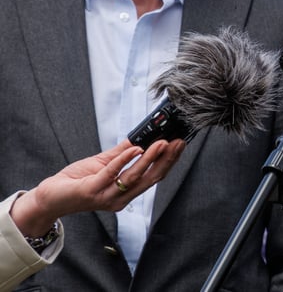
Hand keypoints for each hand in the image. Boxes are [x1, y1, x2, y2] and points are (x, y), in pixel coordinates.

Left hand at [10, 139, 185, 236]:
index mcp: (126, 192)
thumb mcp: (104, 164)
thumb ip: (122, 153)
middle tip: (178, 142)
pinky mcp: (92, 191)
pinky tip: (134, 148)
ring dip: (150, 158)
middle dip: (166, 160)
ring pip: (134, 177)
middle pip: (150, 179)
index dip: (169, 161)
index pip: (154, 177)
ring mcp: (107, 196)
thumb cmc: (76, 182)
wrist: (49, 198)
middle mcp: (120, 198)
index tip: (180, 143)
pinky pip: (111, 174)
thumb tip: (142, 136)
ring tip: (161, 143)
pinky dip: (124, 160)